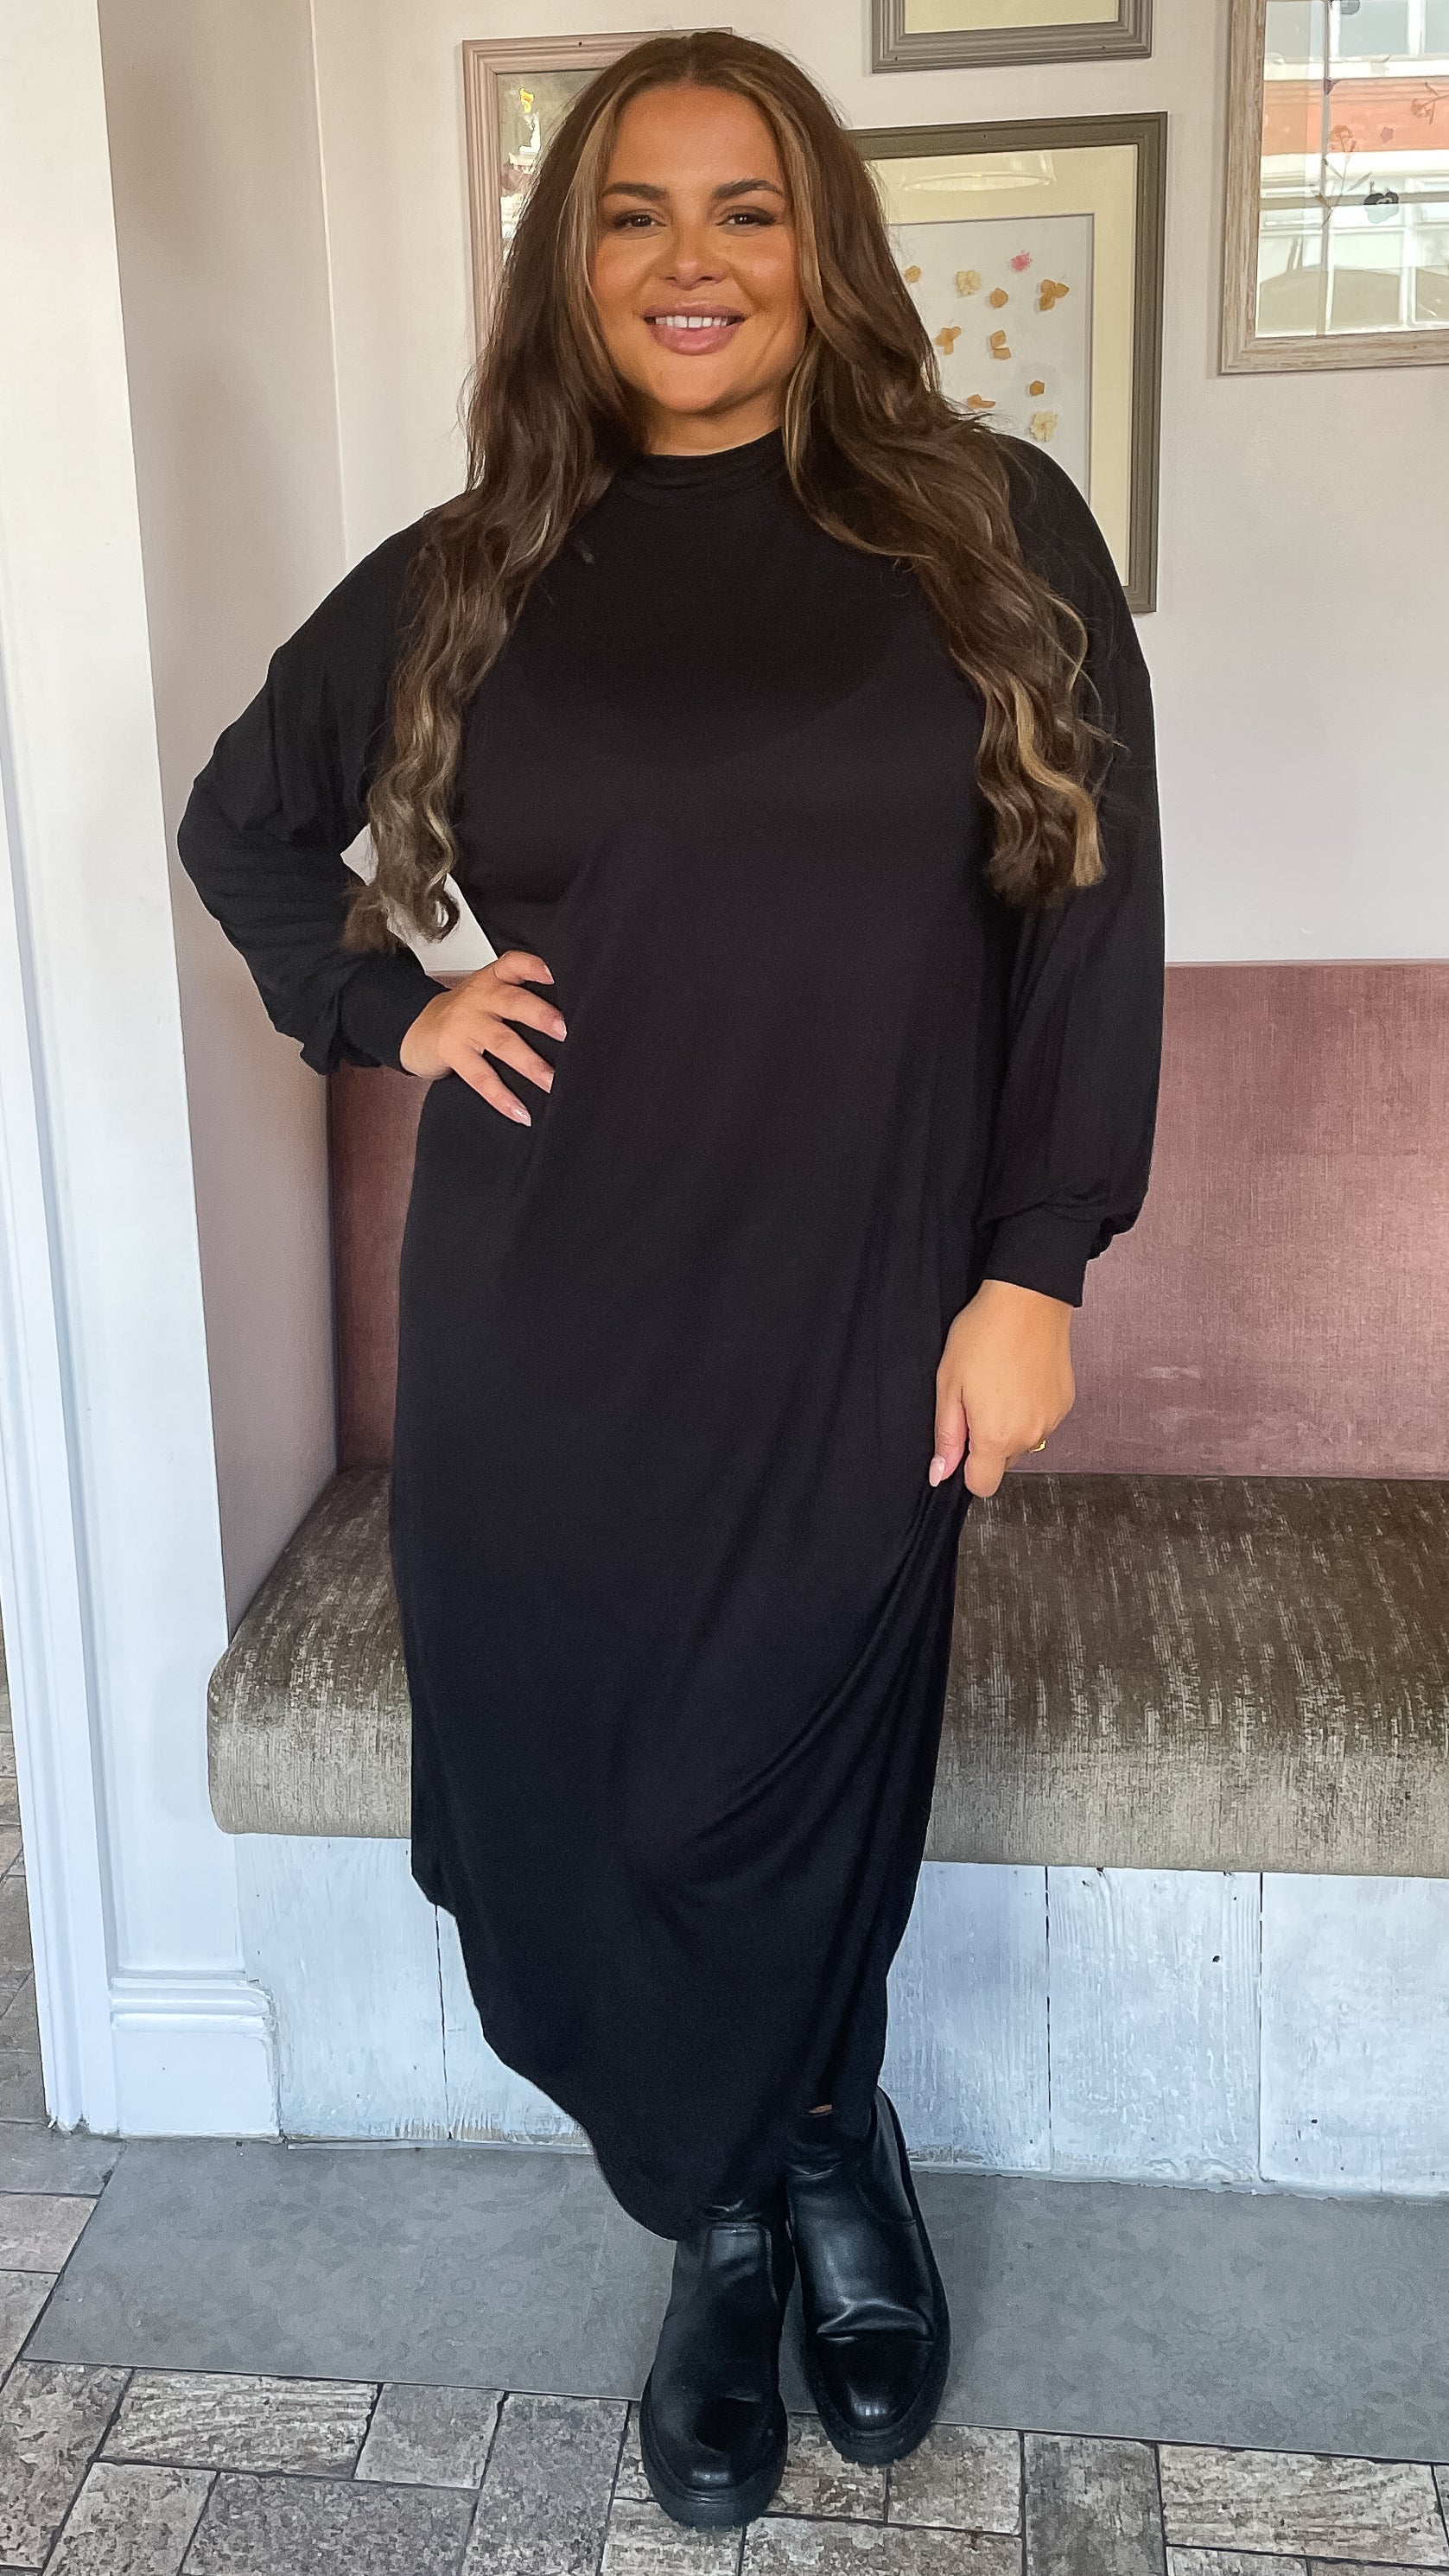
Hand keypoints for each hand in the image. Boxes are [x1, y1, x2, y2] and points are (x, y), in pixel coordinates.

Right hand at [398, 950, 564, 1124]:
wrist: (418, 1027)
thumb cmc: (466, 1013)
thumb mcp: (488, 993)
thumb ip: (519, 995)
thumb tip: (569, 1023)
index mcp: (493, 979)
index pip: (514, 963)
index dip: (535, 966)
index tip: (555, 974)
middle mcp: (480, 998)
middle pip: (514, 1003)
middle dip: (541, 1017)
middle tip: (566, 1033)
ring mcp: (465, 1024)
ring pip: (502, 1042)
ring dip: (530, 1064)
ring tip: (552, 1082)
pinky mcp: (452, 1051)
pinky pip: (480, 1076)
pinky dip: (501, 1097)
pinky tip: (520, 1112)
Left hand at [929, 1277, 1074, 1499]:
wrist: (1028, 1299)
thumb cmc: (983, 1335)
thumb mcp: (949, 1384)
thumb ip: (947, 1435)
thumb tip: (941, 1473)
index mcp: (997, 1436)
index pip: (982, 1485)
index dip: (966, 1467)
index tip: (961, 1437)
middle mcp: (1030, 1436)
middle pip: (1002, 1462)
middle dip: (987, 1442)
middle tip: (977, 1398)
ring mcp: (1052, 1420)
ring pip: (1023, 1442)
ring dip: (1010, 1425)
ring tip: (999, 1383)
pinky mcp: (1065, 1403)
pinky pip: (1041, 1421)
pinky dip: (1029, 1409)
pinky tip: (1020, 1377)